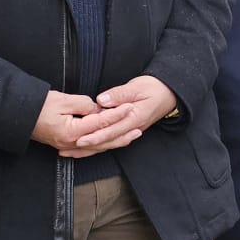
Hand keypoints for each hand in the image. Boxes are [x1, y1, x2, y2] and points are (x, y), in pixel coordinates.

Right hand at [30, 90, 129, 154]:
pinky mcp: (67, 146)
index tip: (130, 106)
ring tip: (131, 136)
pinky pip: (89, 149)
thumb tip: (99, 109)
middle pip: (103, 140)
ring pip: (98, 147)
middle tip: (139, 127)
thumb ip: (85, 104)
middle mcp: (72, 143)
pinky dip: (102, 146)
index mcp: (72, 131)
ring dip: (116, 142)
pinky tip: (111, 143)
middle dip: (122, 133)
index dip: (116, 114)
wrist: (20, 115)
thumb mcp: (63, 100)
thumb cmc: (40, 105)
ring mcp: (69, 147)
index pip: (101, 122)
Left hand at [62, 75, 179, 156]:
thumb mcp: (136, 87)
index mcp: (135, 118)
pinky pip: (112, 141)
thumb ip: (119, 94)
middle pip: (109, 141)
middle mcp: (133, 128)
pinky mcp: (128, 130)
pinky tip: (87, 148)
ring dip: (91, 150)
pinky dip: (99, 145)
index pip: (112, 130)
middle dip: (89, 146)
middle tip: (70, 148)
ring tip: (72, 152)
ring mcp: (131, 131)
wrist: (169, 93)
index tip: (80, 138)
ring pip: (109, 144)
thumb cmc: (154, 88)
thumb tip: (102, 100)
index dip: (95, 135)